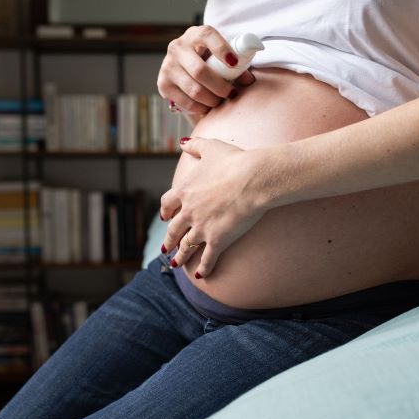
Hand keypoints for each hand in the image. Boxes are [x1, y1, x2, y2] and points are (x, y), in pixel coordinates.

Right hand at [157, 25, 255, 114]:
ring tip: (220, 102)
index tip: (234, 63)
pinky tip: (208, 107)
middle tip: (231, 94)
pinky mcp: (163, 84)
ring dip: (212, 100)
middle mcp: (177, 47)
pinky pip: (186, 102)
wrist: (183, 69)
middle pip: (200, 71)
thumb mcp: (220, 57)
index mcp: (195, 35)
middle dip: (220, 86)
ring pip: (194, 90)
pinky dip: (201, 108)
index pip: (207, 36)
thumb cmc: (209, 61)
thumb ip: (236, 66)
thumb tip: (248, 81)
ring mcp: (168, 66)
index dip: (222, 49)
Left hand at [159, 137, 267, 278]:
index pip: (168, 203)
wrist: (253, 179)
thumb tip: (183, 143)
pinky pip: (207, 258)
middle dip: (169, 238)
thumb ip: (195, 145)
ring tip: (176, 264)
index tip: (165, 217)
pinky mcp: (217, 240)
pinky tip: (201, 276)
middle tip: (166, 246)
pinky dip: (203, 268)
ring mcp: (201, 228)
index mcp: (185, 190)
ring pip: (186, 246)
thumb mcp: (211, 147)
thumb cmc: (234, 161)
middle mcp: (189, 211)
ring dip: (180, 256)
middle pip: (174, 228)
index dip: (166, 212)